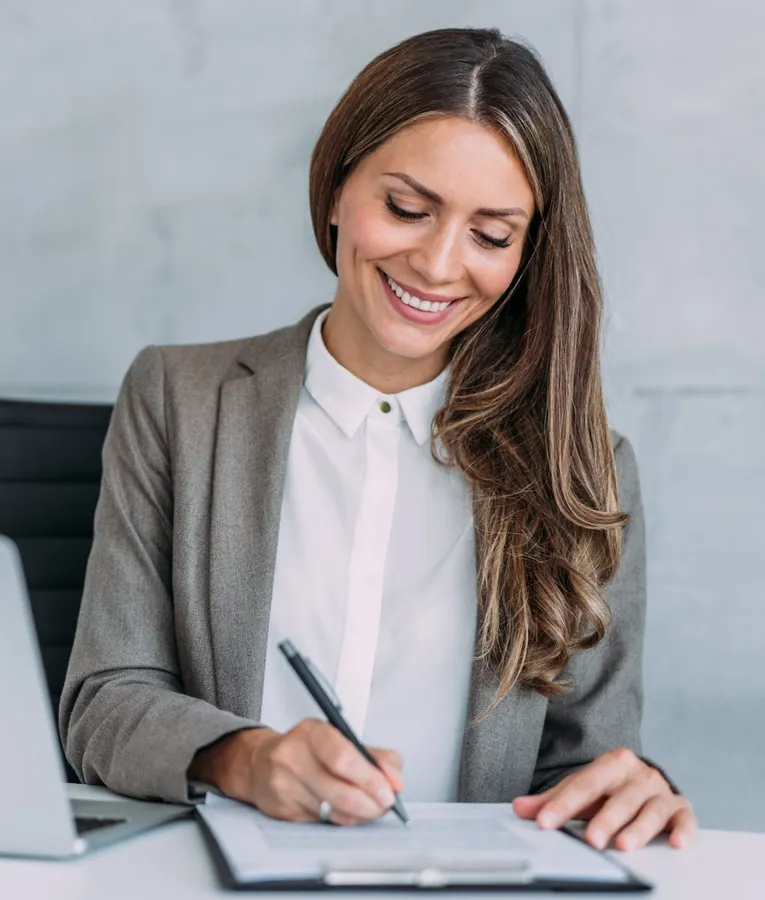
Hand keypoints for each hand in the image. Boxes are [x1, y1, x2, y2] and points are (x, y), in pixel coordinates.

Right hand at [188, 718, 403, 825]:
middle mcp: (293, 757)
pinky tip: (349, 813)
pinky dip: (343, 820)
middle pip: (339, 789)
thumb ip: (373, 755)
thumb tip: (395, 778)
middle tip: (385, 805)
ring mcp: (285, 785)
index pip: (342, 756)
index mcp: (312, 732)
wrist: (260, 763)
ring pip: (333, 810)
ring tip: (372, 809)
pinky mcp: (282, 810)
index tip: (389, 789)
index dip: (370, 777)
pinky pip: (323, 822)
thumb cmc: (306, 749)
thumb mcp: (338, 737)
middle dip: (370, 802)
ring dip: (360, 814)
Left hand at [512, 748, 695, 850]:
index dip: (563, 804)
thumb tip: (519, 808)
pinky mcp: (681, 809)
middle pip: (619, 798)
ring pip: (650, 810)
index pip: (584, 784)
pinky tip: (678, 843)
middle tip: (591, 839)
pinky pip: (685, 819)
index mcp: (611, 763)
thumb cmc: (610, 790)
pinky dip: (683, 830)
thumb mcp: (582, 791)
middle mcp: (638, 774)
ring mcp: (661, 791)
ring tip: (624, 846)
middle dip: (605, 819)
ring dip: (638, 829)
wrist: (646, 782)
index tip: (545, 822)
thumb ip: (552, 801)